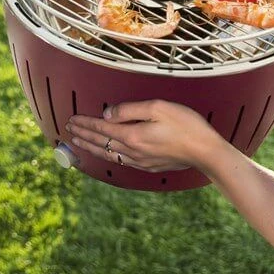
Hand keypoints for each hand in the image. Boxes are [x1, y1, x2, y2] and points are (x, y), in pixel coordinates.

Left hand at [66, 100, 222, 171]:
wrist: (204, 151)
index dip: (85, 123)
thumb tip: (108, 114)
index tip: (72, 119)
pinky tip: (107, 154)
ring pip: (108, 154)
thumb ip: (130, 109)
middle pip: (101, 143)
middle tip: (69, 130)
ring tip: (78, 143)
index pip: (101, 128)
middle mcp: (132, 151)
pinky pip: (120, 161)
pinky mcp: (149, 166)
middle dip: (83, 135)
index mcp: (133, 135)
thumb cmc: (186, 125)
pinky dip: (107, 156)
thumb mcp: (159, 107)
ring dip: (91, 147)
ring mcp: (140, 161)